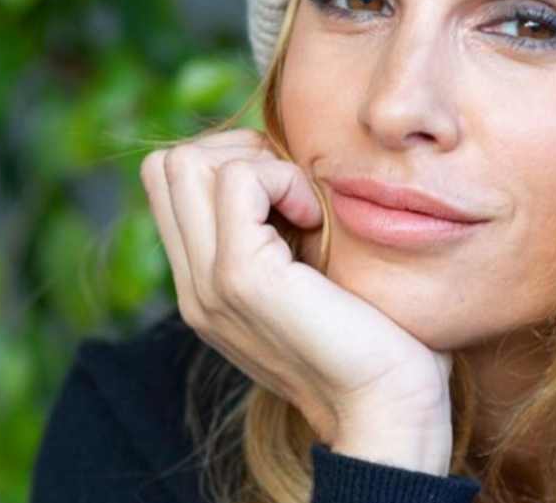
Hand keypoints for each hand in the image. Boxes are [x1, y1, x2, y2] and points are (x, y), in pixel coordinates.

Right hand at [139, 128, 453, 472]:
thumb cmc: (376, 335)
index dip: (229, 160)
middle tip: (295, 190)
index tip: (290, 190)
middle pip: (167, 165)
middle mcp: (194, 285)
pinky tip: (316, 218)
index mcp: (205, 284)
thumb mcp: (311, 273)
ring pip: (185, 164)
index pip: (169, 182)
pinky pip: (237, 181)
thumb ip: (281, 233)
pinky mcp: (240, 279)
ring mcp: (208, 284)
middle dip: (237, 151)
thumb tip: (285, 161)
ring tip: (305, 207)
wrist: (388, 403)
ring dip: (258, 164)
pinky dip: (281, 179)